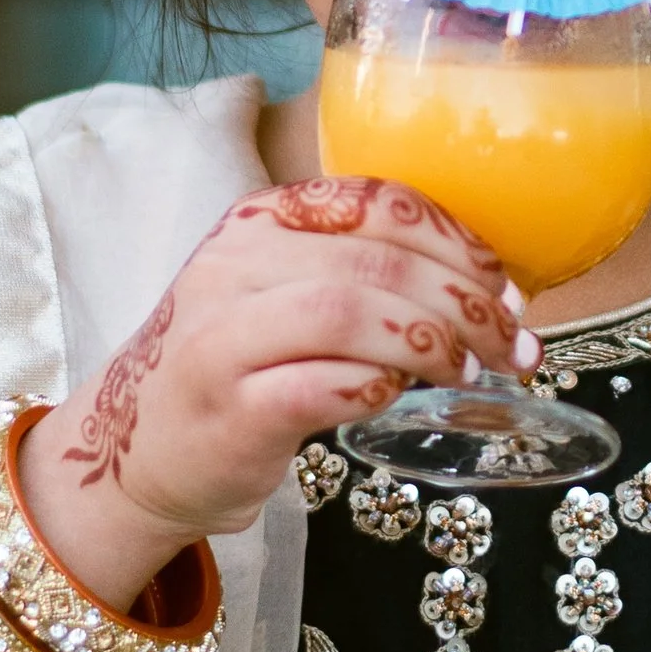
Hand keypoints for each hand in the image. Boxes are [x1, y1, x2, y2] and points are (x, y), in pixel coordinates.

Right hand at [15, 175, 533, 607]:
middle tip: (513, 344)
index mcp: (261, 221)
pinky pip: (320, 386)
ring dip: (429, 342)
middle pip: (375, 260)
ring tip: (469, 371)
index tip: (505, 283)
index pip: (376, 202)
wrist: (137, 449)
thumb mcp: (286, 293)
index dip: (455, 239)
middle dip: (464, 302)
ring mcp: (222, 336)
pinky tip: (398, 396)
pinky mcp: (228, 409)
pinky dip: (375, 388)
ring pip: (347, 311)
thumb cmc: (237, 369)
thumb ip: (363, 272)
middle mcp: (234, 265)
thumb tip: (488, 285)